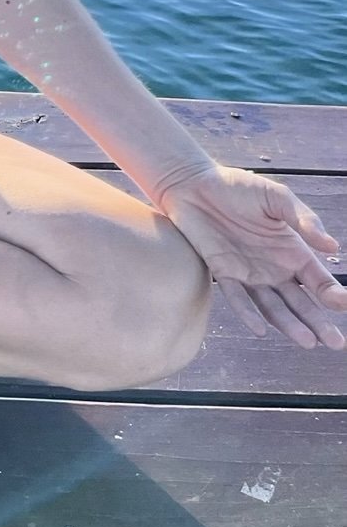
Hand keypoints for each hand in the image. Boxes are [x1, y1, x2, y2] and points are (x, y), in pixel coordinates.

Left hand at [152, 162, 346, 349]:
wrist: (194, 183)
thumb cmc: (238, 187)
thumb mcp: (275, 196)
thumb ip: (303, 219)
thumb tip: (332, 246)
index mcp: (291, 250)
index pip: (317, 279)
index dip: (331, 293)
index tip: (342, 304)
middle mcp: (274, 267)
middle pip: (300, 301)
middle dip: (318, 322)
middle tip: (336, 343)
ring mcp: (248, 273)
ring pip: (272, 306)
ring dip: (289, 324)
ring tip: (307, 341)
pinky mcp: (222, 272)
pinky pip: (236, 297)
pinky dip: (247, 314)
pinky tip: (260, 330)